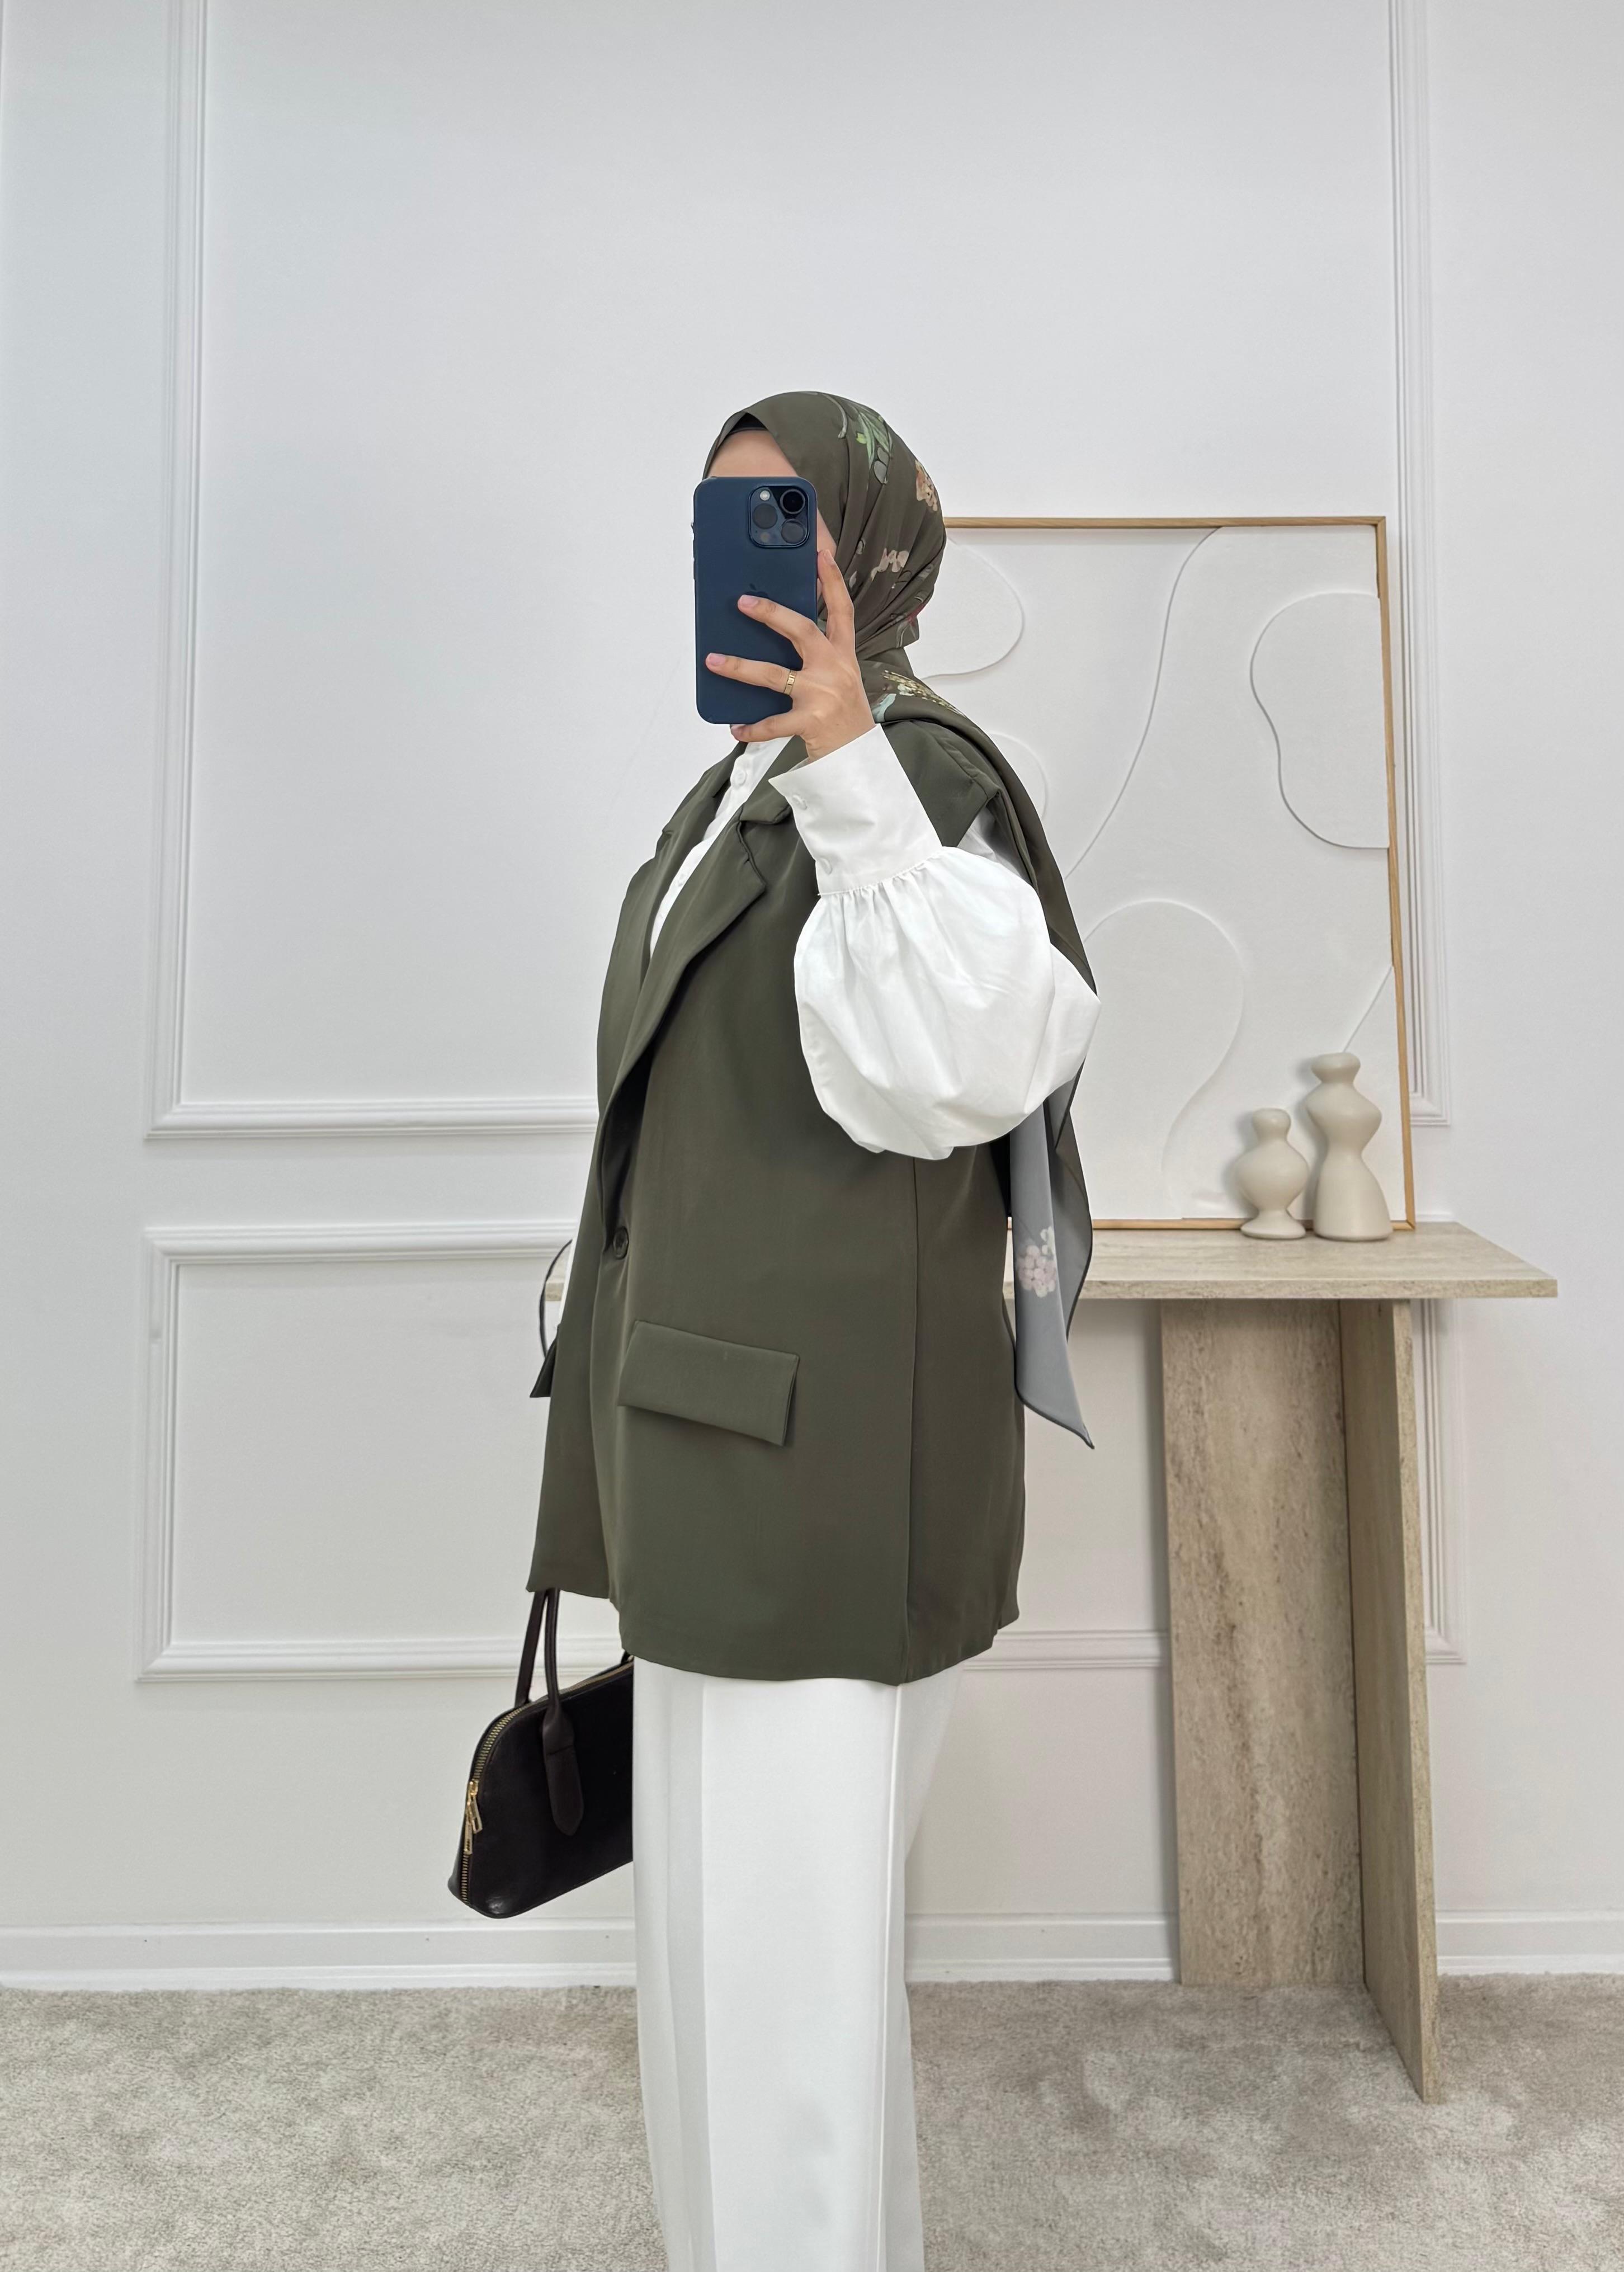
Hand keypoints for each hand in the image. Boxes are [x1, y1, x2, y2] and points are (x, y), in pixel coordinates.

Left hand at [704, 549, 874, 760]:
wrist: (858, 757)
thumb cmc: (843, 714)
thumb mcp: (840, 677)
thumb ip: (819, 654)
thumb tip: (779, 631)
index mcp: (844, 655)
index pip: (842, 610)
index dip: (832, 580)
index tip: (820, 554)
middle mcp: (835, 669)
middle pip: (802, 631)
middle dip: (770, 614)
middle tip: (742, 602)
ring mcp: (822, 695)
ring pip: (774, 675)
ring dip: (740, 667)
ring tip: (713, 661)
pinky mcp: (809, 722)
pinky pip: (772, 723)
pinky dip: (751, 727)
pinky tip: (736, 727)